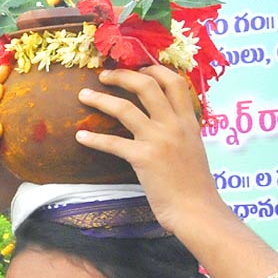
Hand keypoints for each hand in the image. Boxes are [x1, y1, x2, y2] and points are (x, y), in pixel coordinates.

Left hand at [74, 66, 226, 235]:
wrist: (196, 210)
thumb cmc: (194, 185)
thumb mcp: (194, 149)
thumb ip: (182, 132)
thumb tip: (169, 124)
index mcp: (189, 121)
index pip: (175, 82)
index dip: (155, 69)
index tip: (139, 67)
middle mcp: (174, 125)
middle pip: (147, 86)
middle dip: (123, 75)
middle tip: (105, 74)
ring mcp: (158, 140)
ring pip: (125, 108)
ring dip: (100, 99)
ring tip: (84, 95)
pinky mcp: (142, 158)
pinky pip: (112, 143)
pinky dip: (93, 138)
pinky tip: (80, 136)